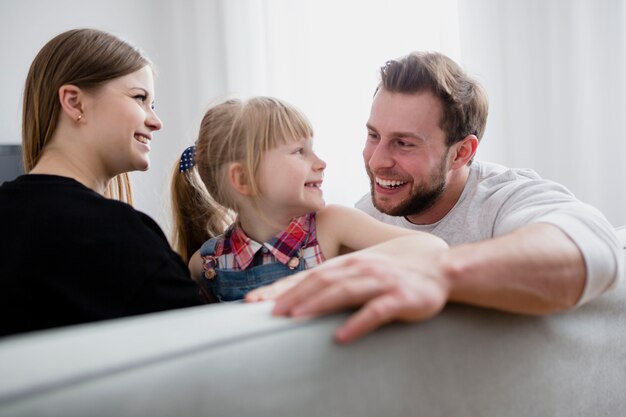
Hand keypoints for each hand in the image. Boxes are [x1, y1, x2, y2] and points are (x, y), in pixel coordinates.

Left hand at [246, 251, 449, 343]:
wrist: (441, 269)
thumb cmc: (395, 273)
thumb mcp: (362, 272)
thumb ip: (337, 281)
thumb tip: (303, 299)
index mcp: (348, 264)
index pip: (307, 275)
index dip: (280, 288)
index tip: (252, 301)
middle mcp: (360, 269)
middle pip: (320, 280)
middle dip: (292, 296)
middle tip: (268, 313)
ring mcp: (380, 282)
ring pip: (344, 291)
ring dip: (318, 303)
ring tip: (295, 317)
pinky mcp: (401, 298)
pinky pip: (376, 312)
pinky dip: (358, 323)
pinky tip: (342, 336)